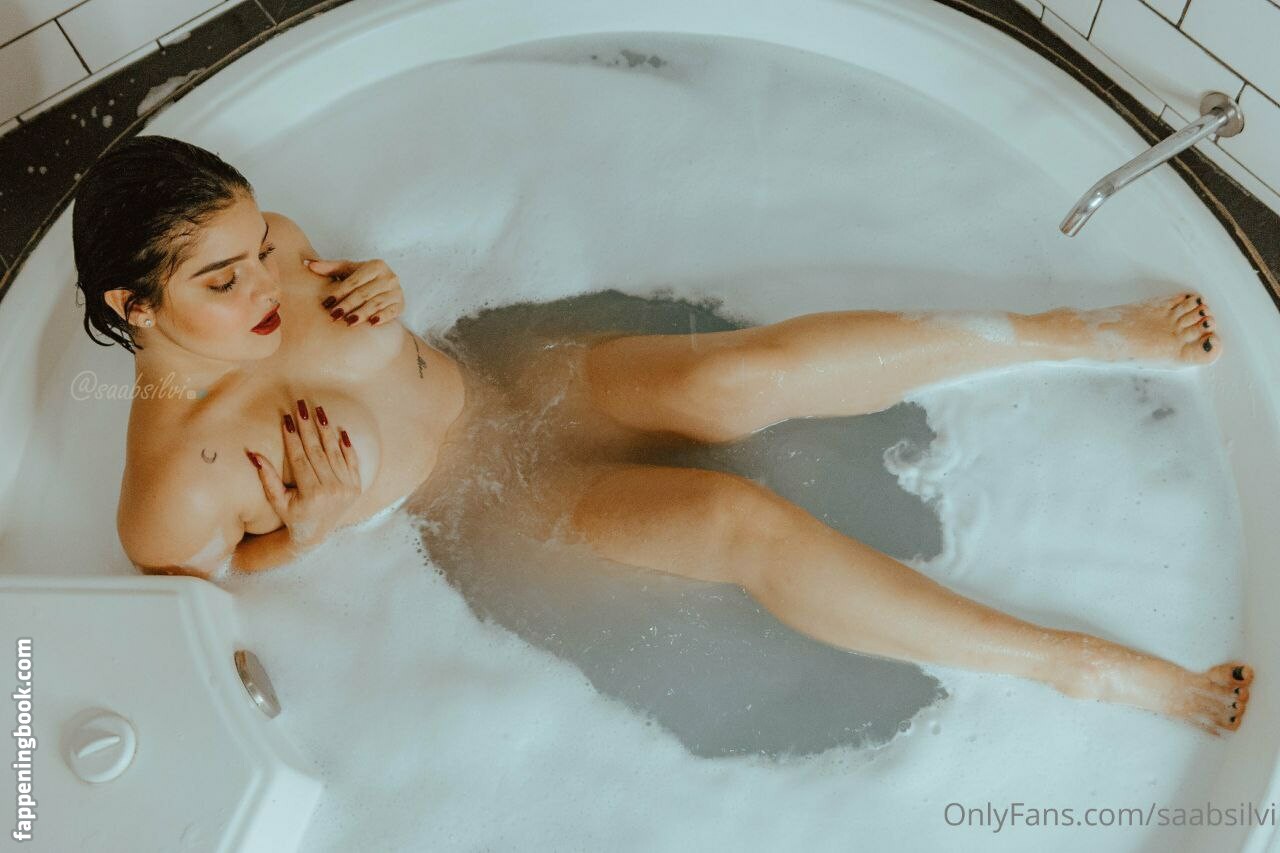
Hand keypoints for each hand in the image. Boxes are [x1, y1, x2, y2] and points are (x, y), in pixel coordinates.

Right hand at [245, 399, 362, 549]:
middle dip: (308, 426)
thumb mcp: (277, 500)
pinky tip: (341, 429)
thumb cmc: (293, 516)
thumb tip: (253, 453)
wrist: (316, 534)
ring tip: (319, 410)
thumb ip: (267, 478)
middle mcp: (332, 490)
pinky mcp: (356, 487)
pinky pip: (352, 462)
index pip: (300, 459)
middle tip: (302, 405)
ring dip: (326, 430)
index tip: (286, 418)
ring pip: (335, 453)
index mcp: (312, 494)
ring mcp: (347, 489)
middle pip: (317, 452)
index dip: (292, 438)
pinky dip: (347, 446)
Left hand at [304, 256, 404, 327]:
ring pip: (377, 303)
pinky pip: (391, 312)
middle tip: (334, 315)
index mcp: (376, 265)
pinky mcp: (401, 304)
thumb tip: (307, 264)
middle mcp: (389, 277)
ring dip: (362, 313)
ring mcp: (396, 291)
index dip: (340, 291)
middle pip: (365, 293)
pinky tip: (371, 324)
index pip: (355, 280)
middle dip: (348, 305)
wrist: (386, 287)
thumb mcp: (348, 271)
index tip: (327, 302)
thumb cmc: (363, 279)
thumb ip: (329, 267)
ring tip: (348, 322)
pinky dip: (382, 318)